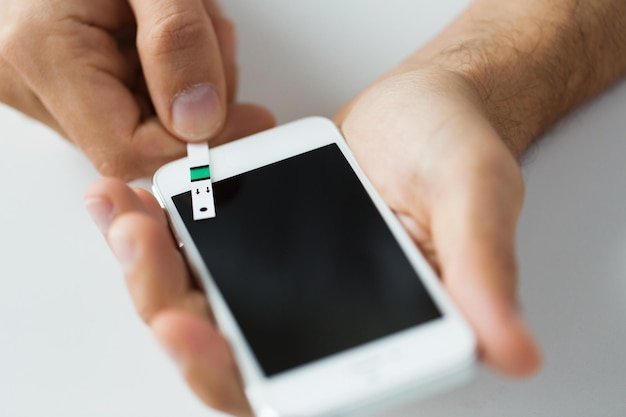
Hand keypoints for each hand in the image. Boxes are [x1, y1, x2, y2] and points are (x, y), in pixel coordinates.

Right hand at [0, 0, 272, 178]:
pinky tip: (162, 29)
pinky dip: (167, 69)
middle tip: (211, 36)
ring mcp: (46, 83)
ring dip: (187, 77)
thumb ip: (177, 39)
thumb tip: (201, 118)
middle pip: (144, 137)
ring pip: (146, 118)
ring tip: (183, 15)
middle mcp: (31, 79)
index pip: (128, 148)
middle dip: (199, 95)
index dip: (197, 146)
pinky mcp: (65, 79)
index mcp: (42, 51)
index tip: (247, 120)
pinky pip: (134, 97)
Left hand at [84, 67, 540, 414]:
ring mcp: (288, 282)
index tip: (187, 331)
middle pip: (228, 351)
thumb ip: (484, 271)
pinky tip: (132, 198)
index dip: (233, 378)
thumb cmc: (455, 148)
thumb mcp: (476, 196)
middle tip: (138, 247)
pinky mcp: (262, 242)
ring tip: (122, 215)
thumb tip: (512, 351)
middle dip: (167, 308)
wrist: (427, 105)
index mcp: (380, 328)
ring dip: (150, 269)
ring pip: (202, 304)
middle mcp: (326, 318)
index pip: (298, 389)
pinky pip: (200, 252)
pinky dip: (160, 229)